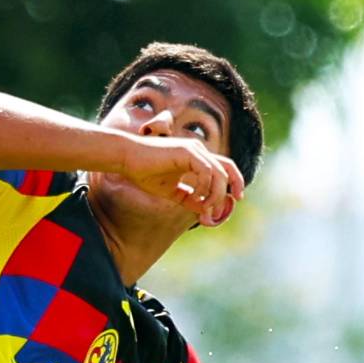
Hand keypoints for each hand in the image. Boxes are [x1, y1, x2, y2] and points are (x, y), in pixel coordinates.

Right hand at [119, 134, 244, 225]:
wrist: (127, 159)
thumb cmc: (145, 173)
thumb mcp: (171, 192)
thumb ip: (189, 200)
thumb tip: (206, 212)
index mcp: (197, 157)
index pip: (225, 167)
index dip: (235, 181)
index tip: (236, 198)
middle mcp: (199, 150)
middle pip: (228, 169)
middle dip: (232, 188)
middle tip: (223, 209)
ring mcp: (194, 150)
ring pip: (219, 173)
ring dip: (214, 194)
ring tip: (202, 206)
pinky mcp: (187, 152)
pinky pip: (206, 172)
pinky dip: (203, 188)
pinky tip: (193, 197)